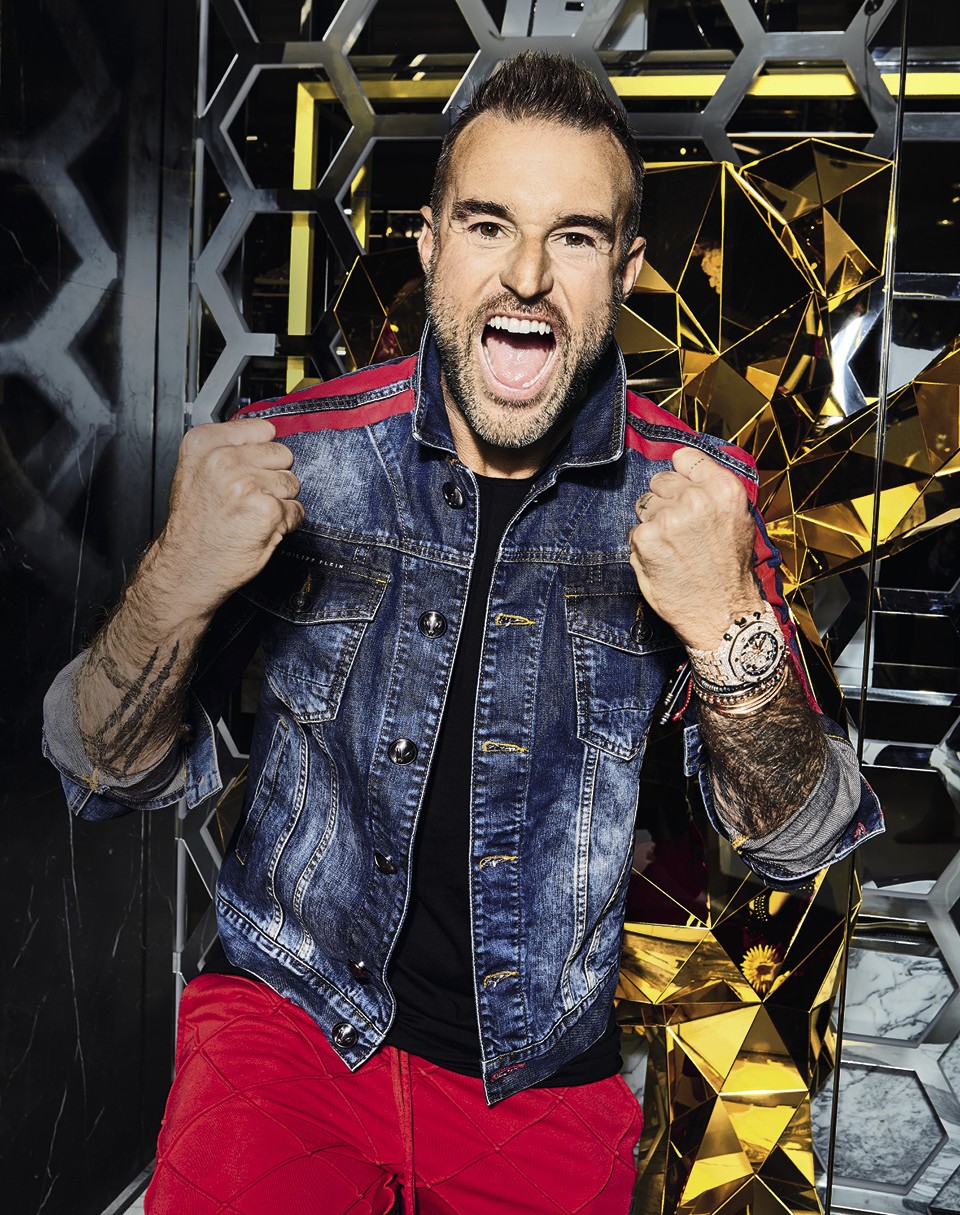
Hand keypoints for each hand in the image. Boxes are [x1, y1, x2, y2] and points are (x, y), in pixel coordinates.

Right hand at [156, 417, 303, 611]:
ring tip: (251, 515)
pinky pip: (296, 510)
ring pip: (292, 482)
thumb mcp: (198, 472)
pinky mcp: (266, 510)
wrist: (188, 567)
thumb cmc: (195, 526)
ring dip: (280, 501)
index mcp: (204, 443)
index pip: (262, 428)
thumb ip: (229, 449)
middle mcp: (223, 459)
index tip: (249, 467)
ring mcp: (246, 484)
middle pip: (282, 454)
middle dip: (273, 477)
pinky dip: (285, 523)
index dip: (261, 453)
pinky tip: (259, 529)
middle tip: (249, 498)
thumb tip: (269, 435)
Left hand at [628, 447, 761, 648]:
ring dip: (653, 523)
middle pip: (660, 481)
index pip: (685, 457)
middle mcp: (696, 499)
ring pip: (644, 505)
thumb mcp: (738, 521)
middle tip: (681, 530)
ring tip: (674, 549)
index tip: (681, 488)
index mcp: (724, 489)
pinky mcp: (646, 538)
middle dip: (665, 500)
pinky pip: (634, 532)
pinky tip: (663, 562)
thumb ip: (712, 492)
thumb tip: (682, 468)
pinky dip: (643, 547)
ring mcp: (668, 518)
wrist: (723, 615)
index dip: (680, 474)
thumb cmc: (730, 571)